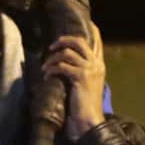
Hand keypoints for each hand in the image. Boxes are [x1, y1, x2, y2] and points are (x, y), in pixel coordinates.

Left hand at [42, 23, 105, 138]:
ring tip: (45, 68)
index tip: (78, 24)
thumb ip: (79, 70)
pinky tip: (47, 76)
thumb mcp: (84, 83)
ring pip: (67, 53)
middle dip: (62, 41)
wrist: (88, 119)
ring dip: (52, 59)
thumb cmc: (83, 104)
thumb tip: (62, 59)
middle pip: (79, 41)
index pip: (96, 42)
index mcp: (99, 65)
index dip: (90, 30)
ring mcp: (89, 70)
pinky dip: (51, 70)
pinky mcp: (81, 77)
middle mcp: (96, 64)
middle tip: (51, 48)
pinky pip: (62, 66)